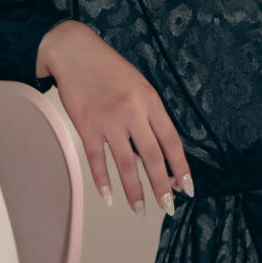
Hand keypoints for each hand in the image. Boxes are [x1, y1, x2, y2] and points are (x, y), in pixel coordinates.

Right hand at [36, 20, 192, 216]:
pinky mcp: (86, 126)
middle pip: (152, 156)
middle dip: (162, 185)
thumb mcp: (138, 85)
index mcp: (150, 100)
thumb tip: (151, 153)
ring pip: (126, 163)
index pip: (171, 141)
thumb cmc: (109, 68)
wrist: (74, 51)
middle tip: (168, 207)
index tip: (187, 187)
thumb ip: (147, 115)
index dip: (180, 167)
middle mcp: (133, 112)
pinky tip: (109, 197)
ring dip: (134, 190)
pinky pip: (97, 159)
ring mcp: (109, 120)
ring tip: (140, 211)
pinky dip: (103, 180)